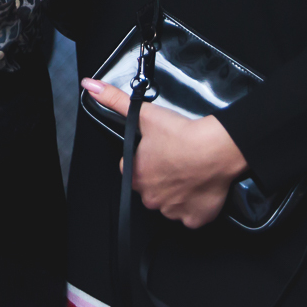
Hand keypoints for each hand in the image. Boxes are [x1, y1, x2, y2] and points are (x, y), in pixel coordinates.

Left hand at [82, 77, 248, 228]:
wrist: (215, 149)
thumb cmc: (182, 136)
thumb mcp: (144, 114)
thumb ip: (114, 100)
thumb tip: (91, 87)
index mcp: (135, 176)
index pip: (132, 169)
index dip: (144, 158)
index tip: (157, 150)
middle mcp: (151, 197)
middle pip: (151, 187)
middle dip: (160, 176)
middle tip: (175, 159)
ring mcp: (173, 210)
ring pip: (170, 201)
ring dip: (176, 191)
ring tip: (188, 171)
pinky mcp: (195, 219)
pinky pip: (191, 215)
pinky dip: (195, 205)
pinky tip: (199, 188)